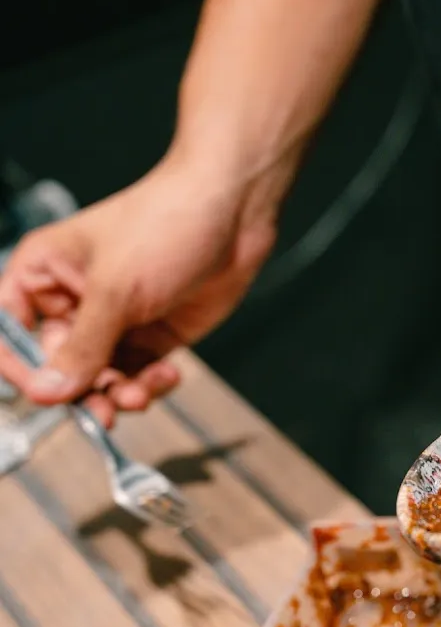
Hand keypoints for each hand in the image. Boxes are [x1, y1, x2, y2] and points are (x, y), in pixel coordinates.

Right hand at [0, 153, 279, 425]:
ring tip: (141, 393)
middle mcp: (74, 300)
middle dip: (83, 391)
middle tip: (103, 412)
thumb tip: (48, 391)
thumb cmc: (166, 222)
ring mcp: (114, 321)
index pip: (9, 331)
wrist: (232, 213)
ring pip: (100, 378)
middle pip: (59, 367)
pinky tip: (166, 376)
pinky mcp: (150, 335)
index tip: (44, 394)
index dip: (21, 368)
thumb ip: (82, 346)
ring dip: (120, 394)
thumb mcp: (116, 290)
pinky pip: (137, 376)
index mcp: (44, 272)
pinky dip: (149, 385)